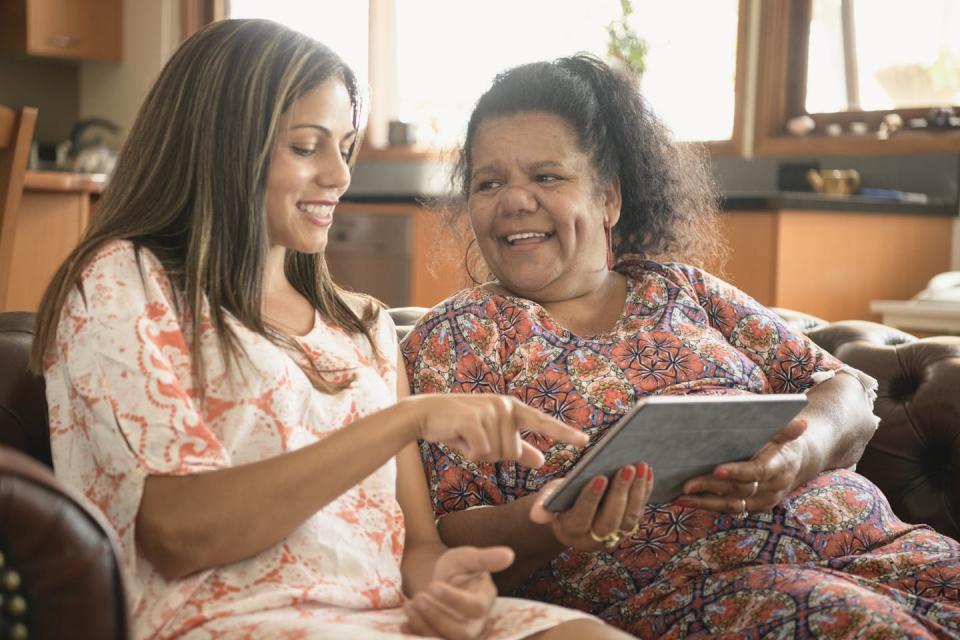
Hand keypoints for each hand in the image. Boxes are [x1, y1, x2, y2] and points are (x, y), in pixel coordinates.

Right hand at [400, 394, 588, 467]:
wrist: (427, 413)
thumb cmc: (461, 426)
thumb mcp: (491, 436)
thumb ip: (518, 447)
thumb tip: (541, 461)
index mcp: (513, 409)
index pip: (543, 423)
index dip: (564, 433)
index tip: (585, 441)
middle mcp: (505, 407)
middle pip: (512, 452)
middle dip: (492, 455)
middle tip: (474, 439)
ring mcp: (489, 411)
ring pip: (495, 455)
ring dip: (478, 453)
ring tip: (465, 436)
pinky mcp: (473, 420)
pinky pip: (480, 453)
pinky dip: (468, 452)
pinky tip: (458, 438)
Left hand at [402, 546, 512, 639]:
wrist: (442, 581)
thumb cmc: (459, 567)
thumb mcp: (467, 557)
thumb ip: (486, 557)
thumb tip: (509, 554)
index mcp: (485, 600)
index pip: (475, 608)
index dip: (454, 600)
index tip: (433, 585)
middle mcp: (476, 623)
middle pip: (461, 633)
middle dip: (437, 617)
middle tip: (418, 597)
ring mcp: (460, 634)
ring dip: (424, 626)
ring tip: (409, 605)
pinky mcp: (444, 639)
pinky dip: (416, 634)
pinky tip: (404, 623)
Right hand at [529, 463, 652, 551]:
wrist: (572, 513)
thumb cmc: (559, 499)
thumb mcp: (548, 499)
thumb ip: (543, 505)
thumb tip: (536, 516)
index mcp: (570, 532)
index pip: (581, 517)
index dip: (591, 499)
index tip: (600, 478)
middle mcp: (593, 540)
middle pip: (609, 520)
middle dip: (620, 493)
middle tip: (627, 468)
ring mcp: (612, 537)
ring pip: (628, 519)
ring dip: (637, 492)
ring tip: (641, 466)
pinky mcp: (626, 529)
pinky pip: (638, 513)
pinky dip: (645, 493)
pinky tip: (647, 473)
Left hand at [677, 418, 806, 514]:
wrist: (797, 462)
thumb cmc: (783, 441)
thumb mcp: (786, 432)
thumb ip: (787, 428)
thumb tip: (801, 423)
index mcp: (780, 466)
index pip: (757, 471)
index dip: (737, 472)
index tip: (717, 469)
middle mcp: (772, 488)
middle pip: (739, 490)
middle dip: (712, 487)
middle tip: (687, 484)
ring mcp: (762, 501)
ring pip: (732, 505)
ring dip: (705, 502)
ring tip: (681, 496)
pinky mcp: (751, 507)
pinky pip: (728, 509)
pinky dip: (706, 506)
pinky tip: (684, 501)